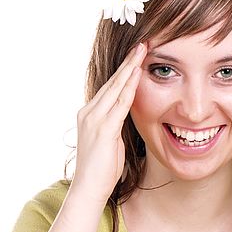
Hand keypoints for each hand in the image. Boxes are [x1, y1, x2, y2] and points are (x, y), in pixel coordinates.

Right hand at [70, 42, 147, 206]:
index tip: (137, 56)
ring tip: (143, 50)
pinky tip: (138, 73)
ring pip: (116, 87)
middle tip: (143, 43)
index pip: (110, 87)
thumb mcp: (111, 142)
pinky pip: (120, 103)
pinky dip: (129, 86)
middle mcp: (89, 112)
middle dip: (129, 62)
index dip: (124, 71)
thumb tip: (127, 118)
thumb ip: (117, 126)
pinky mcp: (103, 129)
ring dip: (130, 68)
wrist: (89, 188)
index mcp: (90, 114)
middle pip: (112, 81)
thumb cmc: (102, 170)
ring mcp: (94, 119)